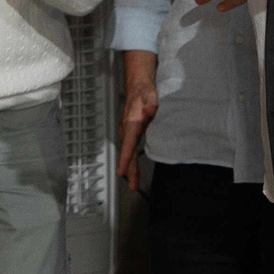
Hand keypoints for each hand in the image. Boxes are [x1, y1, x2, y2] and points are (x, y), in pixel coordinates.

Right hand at [117, 50, 159, 183]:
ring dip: (130, 167)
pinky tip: (133, 167)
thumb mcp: (150, 95)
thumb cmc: (145, 91)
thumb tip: (151, 111)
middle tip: (132, 187)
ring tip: (133, 182)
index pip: (128, 145)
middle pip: (127, 153)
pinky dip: (131, 160)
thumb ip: (152, 103)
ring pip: (128, 152)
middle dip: (129, 171)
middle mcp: (127, 130)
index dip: (125, 160)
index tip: (121, 173)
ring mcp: (128, 131)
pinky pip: (130, 149)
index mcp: (132, 124)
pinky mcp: (132, 132)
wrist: (138, 85)